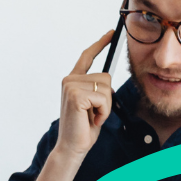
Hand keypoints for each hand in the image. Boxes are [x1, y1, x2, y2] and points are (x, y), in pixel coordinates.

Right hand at [54, 30, 116, 159]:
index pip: (87, 56)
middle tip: (94, 113)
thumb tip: (108, 77)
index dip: (100, 44)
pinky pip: (103, 98)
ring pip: (106, 88)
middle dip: (107, 98)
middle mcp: (69, 79)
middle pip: (105, 76)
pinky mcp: (75, 95)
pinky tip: (92, 120)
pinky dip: (103, 112)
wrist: (72, 147)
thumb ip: (98, 89)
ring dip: (105, 107)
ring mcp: (70, 85)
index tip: (111, 33)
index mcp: (73, 80)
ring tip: (92, 117)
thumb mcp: (94, 104)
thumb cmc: (84, 128)